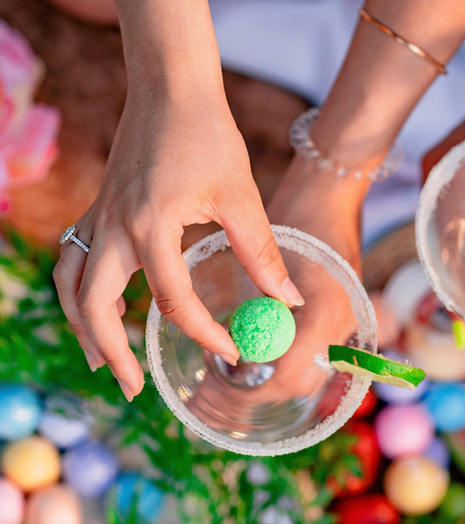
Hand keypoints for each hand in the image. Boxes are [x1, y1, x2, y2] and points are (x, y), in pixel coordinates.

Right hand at [53, 89, 302, 401]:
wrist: (171, 89)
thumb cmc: (207, 135)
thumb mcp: (240, 198)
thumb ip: (261, 254)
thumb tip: (288, 302)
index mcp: (151, 227)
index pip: (174, 302)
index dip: (205, 333)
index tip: (231, 351)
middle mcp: (114, 228)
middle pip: (95, 307)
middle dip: (112, 353)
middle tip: (133, 388)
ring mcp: (98, 218)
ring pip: (72, 286)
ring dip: (83, 327)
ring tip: (102, 361)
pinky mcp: (98, 209)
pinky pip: (74, 261)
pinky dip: (81, 292)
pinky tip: (103, 305)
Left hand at [250, 156, 372, 405]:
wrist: (332, 193)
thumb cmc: (298, 216)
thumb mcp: (270, 258)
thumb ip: (260, 306)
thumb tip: (238, 352)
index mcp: (327, 313)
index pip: (292, 374)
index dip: (257, 387)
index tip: (226, 386)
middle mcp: (343, 326)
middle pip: (303, 382)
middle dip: (264, 389)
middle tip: (226, 385)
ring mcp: (347, 322)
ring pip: (312, 372)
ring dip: (276, 379)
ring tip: (239, 372)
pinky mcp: (343, 316)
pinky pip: (317, 354)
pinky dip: (289, 363)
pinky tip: (263, 353)